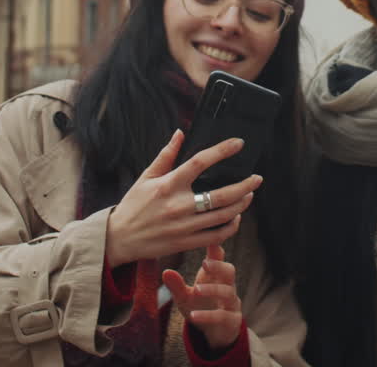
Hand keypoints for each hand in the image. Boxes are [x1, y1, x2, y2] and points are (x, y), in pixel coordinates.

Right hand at [105, 130, 259, 266]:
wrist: (119, 239)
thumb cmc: (133, 206)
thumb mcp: (145, 177)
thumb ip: (166, 156)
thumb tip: (180, 133)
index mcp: (168, 185)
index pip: (200, 162)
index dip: (222, 151)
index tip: (238, 144)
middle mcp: (178, 206)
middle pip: (221, 195)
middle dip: (244, 185)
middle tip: (257, 178)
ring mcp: (184, 227)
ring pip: (223, 216)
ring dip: (241, 205)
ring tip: (249, 194)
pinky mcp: (186, 243)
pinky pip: (216, 236)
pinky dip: (231, 226)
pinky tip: (236, 216)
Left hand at [162, 244, 242, 351]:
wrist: (215, 332)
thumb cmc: (200, 306)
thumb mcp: (185, 296)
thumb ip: (177, 285)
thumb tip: (166, 271)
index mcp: (215, 276)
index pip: (218, 258)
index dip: (216, 248)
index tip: (210, 239)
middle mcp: (227, 286)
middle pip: (230, 271)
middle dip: (219, 266)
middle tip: (205, 264)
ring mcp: (231, 303)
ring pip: (228, 292)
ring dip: (213, 290)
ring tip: (196, 290)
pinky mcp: (232, 320)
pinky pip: (223, 316)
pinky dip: (208, 316)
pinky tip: (194, 316)